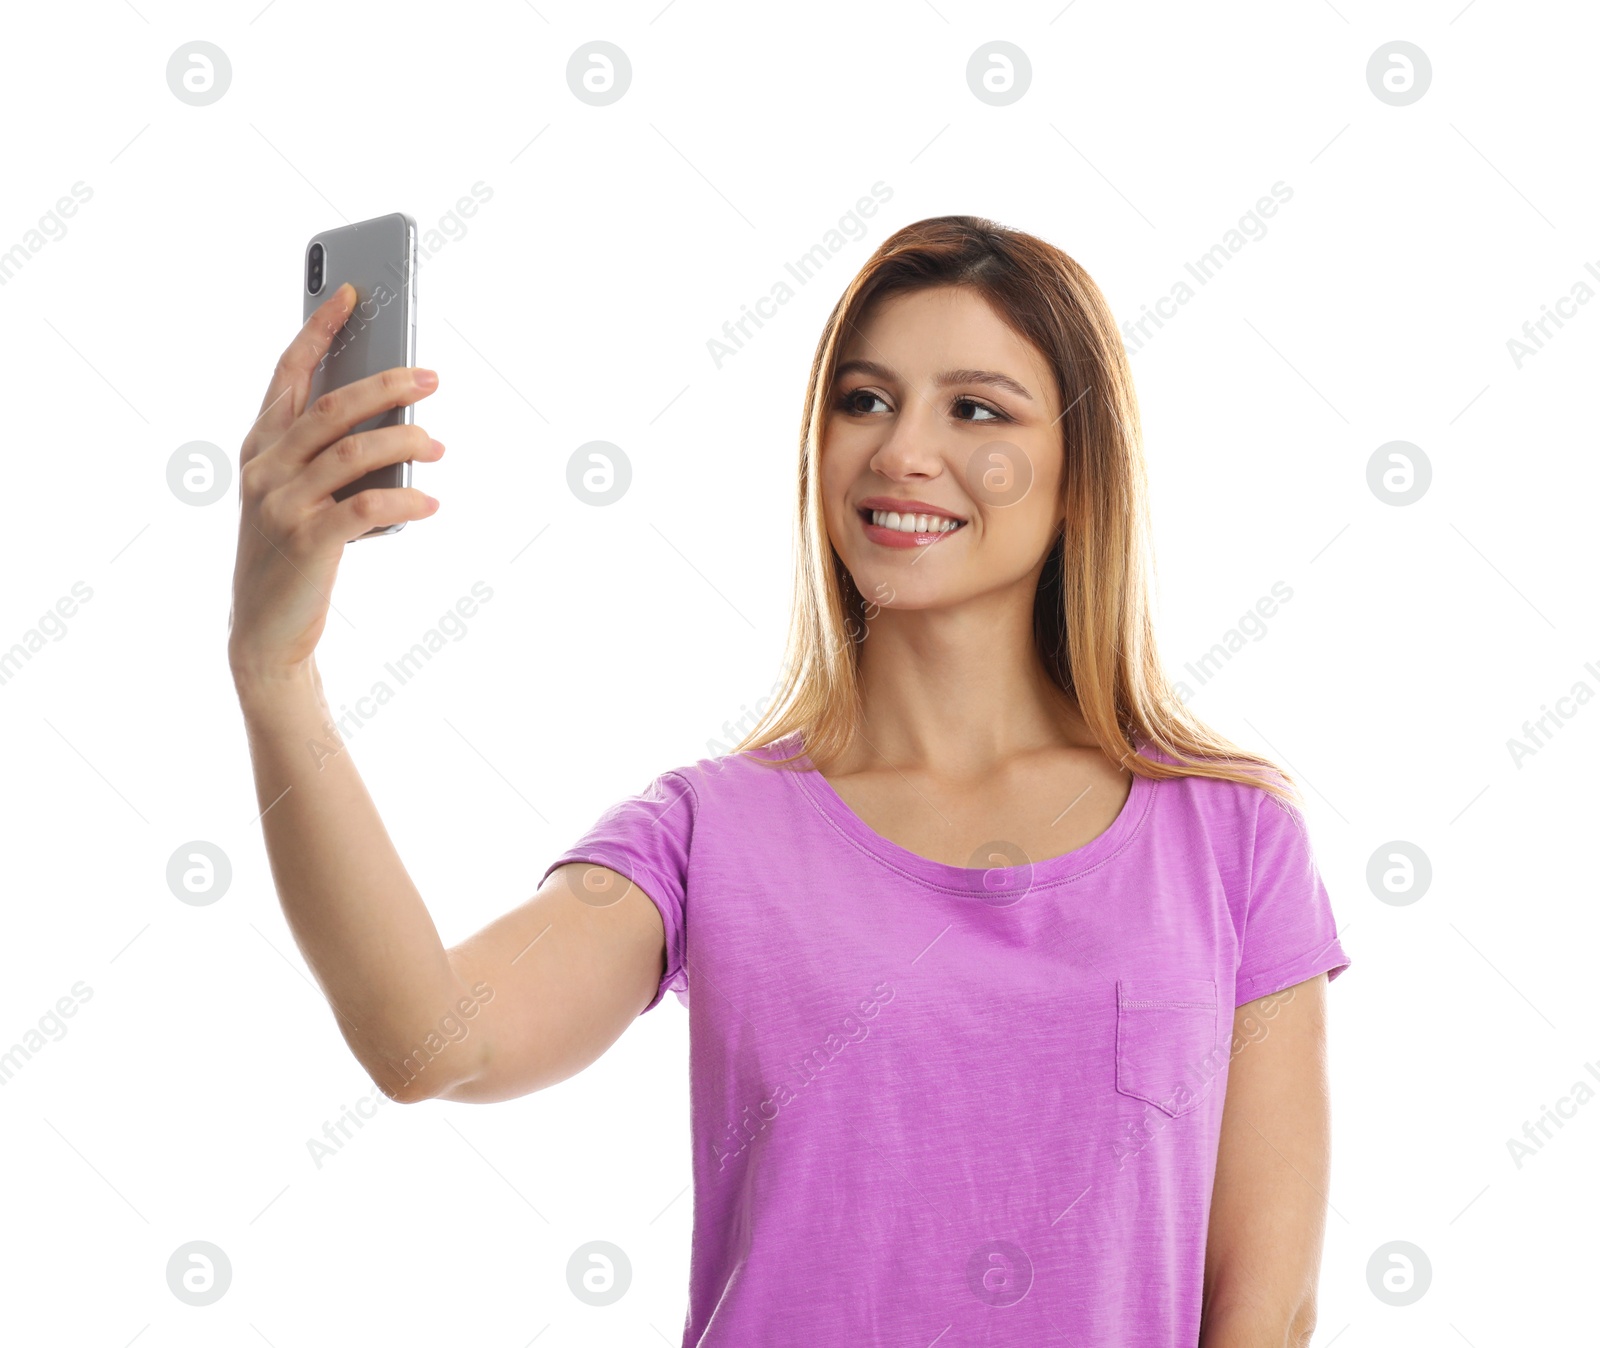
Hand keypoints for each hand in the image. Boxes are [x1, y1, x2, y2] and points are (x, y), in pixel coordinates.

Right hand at [228, 282, 444, 684]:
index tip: (352, 294)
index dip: (319, 331)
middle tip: (432, 377)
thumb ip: (326, 456)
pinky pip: (367, 509)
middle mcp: (265, 468)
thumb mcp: (298, 496)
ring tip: (438, 445)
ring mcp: (281, 504)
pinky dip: (405, 503)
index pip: (289, 374)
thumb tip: (394, 418)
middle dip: (387, 384)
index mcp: (259, 447)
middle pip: (334, 408)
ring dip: (406, 442)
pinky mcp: (307, 542)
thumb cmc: (293, 554)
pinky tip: (430, 503)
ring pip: (356, 453)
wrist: (265, 630)